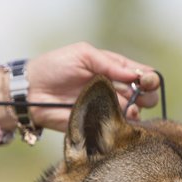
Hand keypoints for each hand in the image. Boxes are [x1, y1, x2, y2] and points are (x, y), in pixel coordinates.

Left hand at [26, 42, 159, 131]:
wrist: (32, 91)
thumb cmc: (54, 67)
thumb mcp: (83, 55)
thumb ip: (110, 64)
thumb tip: (135, 75)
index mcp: (112, 69)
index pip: (141, 74)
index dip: (149, 78)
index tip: (147, 80)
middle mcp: (114, 89)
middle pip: (145, 95)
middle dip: (148, 94)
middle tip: (142, 95)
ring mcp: (107, 108)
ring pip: (136, 111)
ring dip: (137, 109)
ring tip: (128, 108)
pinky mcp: (98, 125)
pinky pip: (119, 126)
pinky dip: (126, 123)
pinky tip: (122, 118)